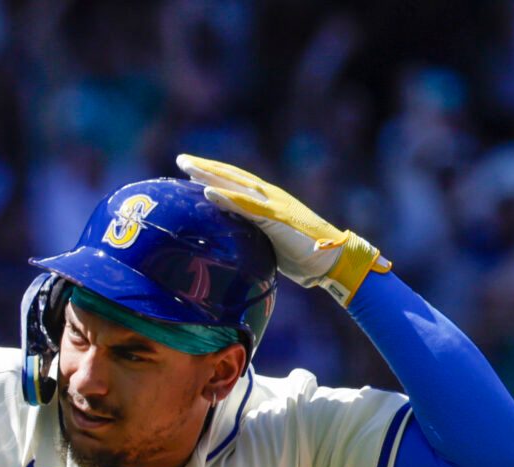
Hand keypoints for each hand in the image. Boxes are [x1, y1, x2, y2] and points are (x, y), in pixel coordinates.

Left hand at [176, 154, 387, 304]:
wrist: (332, 259)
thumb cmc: (304, 254)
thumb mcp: (273, 242)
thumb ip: (256, 235)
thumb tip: (236, 243)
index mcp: (269, 202)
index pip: (238, 184)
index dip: (216, 175)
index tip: (192, 170)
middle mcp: (270, 197)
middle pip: (233, 177)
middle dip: (207, 168)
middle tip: (182, 159)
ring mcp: (273, 205)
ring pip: (236, 185)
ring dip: (211, 175)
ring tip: (188, 168)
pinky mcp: (276, 219)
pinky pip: (246, 207)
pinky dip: (227, 198)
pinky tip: (208, 192)